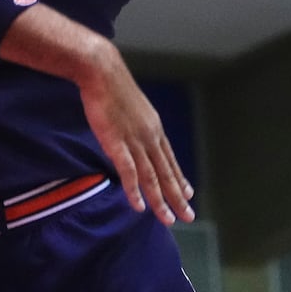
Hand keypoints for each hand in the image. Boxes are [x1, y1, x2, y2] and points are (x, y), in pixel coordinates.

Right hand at [77, 42, 195, 225]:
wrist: (102, 72)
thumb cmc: (113, 86)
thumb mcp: (132, 107)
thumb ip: (136, 124)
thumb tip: (134, 134)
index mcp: (154, 128)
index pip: (170, 159)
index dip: (179, 178)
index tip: (188, 193)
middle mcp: (150, 137)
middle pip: (167, 172)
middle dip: (178, 197)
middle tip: (188, 216)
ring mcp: (135, 141)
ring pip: (152, 177)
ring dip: (160, 200)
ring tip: (168, 219)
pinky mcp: (117, 143)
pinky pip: (129, 172)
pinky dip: (135, 191)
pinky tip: (139, 206)